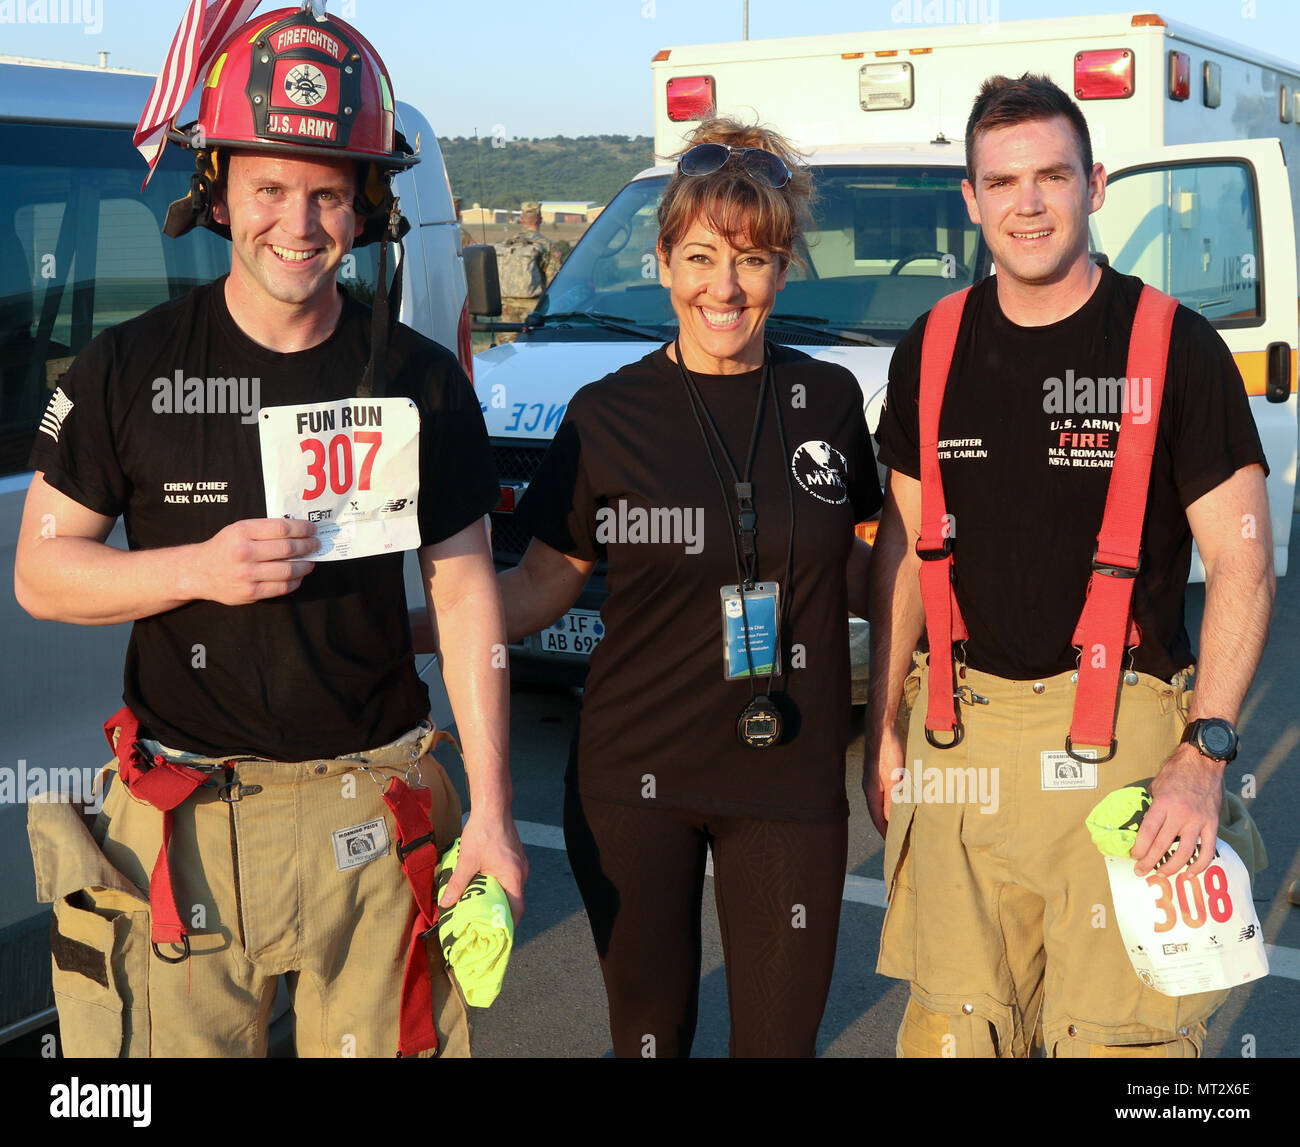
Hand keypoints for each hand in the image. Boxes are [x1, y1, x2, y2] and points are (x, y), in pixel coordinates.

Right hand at [193, 518, 318, 604]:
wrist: (199, 572)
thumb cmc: (224, 547)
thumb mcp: (238, 530)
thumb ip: (265, 529)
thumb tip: (300, 530)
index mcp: (242, 532)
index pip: (282, 528)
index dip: (303, 528)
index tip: (313, 529)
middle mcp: (244, 552)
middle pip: (288, 548)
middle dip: (308, 546)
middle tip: (316, 545)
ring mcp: (247, 575)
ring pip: (288, 570)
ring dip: (305, 565)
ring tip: (311, 561)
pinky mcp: (250, 593)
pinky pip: (281, 588)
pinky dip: (295, 581)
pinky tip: (298, 576)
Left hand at [439, 809, 527, 924]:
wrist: (493, 807)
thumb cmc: (483, 832)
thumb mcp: (467, 860)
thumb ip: (457, 884)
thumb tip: (446, 904)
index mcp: (513, 877)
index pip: (516, 910)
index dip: (507, 925)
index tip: (496, 938)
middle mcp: (521, 873)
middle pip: (514, 901)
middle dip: (499, 915)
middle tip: (484, 927)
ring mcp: (519, 865)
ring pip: (511, 890)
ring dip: (498, 900)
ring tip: (481, 910)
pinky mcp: (514, 859)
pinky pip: (509, 880)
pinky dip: (498, 888)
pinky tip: (483, 889)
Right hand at [864, 723, 906, 837]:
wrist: (882, 730)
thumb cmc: (886, 754)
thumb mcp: (892, 780)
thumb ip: (891, 801)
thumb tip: (890, 821)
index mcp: (871, 792)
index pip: (877, 818)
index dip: (884, 832)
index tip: (892, 844)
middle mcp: (871, 787)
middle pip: (878, 811)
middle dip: (887, 824)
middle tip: (898, 836)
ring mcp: (875, 778)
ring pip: (883, 800)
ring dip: (891, 812)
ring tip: (902, 821)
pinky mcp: (881, 771)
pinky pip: (888, 791)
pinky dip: (894, 799)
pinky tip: (903, 799)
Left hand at [1132, 743, 1223, 877]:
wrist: (1203, 763)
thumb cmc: (1176, 773)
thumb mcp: (1156, 786)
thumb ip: (1151, 807)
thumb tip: (1141, 826)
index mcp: (1163, 804)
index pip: (1148, 832)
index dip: (1139, 848)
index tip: (1133, 856)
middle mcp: (1181, 814)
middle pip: (1162, 845)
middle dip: (1149, 862)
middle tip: (1140, 871)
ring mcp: (1198, 821)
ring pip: (1185, 852)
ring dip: (1172, 867)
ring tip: (1161, 874)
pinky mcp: (1212, 825)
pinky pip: (1207, 850)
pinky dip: (1199, 865)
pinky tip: (1190, 873)